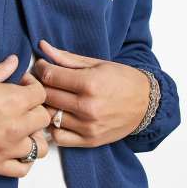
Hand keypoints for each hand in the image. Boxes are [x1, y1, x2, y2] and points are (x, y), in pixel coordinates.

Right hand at [0, 55, 50, 177]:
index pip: (41, 94)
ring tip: (20, 129)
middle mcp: (13, 126)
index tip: (21, 86)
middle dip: (34, 109)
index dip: (32, 87)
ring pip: (39, 147)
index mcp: (11, 100)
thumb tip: (13, 61)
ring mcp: (5, 148)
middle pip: (43, 119)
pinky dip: (23, 160)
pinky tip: (13, 149)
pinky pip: (23, 169)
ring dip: (33, 136)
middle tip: (20, 106)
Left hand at [32, 39, 150, 147]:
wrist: (146, 103)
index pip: (50, 76)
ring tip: (51, 97)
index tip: (42, 65)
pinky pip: (58, 137)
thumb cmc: (122, 79)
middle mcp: (88, 107)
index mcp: (90, 83)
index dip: (41, 68)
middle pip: (47, 96)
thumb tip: (42, 46)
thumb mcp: (96, 63)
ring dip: (46, 105)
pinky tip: (60, 115)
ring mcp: (88, 126)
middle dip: (40, 85)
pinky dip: (54, 126)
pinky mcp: (89, 141)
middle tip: (41, 79)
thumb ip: (66, 58)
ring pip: (49, 116)